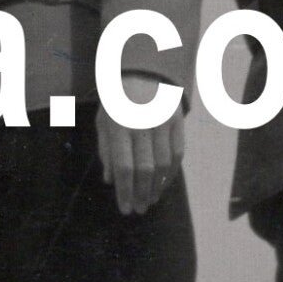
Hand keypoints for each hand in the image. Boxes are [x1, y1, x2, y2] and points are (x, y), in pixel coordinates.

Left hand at [97, 74, 186, 215]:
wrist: (143, 71)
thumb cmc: (117, 101)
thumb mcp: (104, 121)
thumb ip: (106, 150)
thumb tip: (110, 181)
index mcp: (119, 124)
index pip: (124, 166)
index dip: (125, 191)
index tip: (125, 209)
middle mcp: (142, 124)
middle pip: (145, 169)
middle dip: (141, 194)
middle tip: (139, 210)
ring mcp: (163, 122)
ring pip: (163, 164)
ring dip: (157, 187)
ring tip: (150, 200)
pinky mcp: (178, 122)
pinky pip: (178, 154)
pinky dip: (171, 173)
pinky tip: (164, 184)